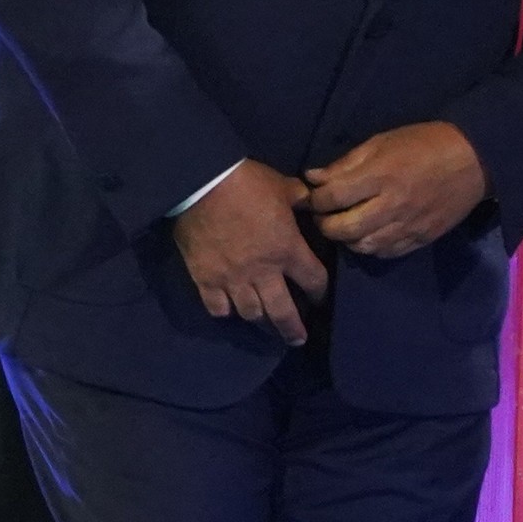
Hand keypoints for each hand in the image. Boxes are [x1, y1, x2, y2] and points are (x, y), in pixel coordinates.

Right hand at [172, 162, 327, 345]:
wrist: (203, 182)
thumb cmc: (248, 182)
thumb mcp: (284, 186)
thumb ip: (300, 197)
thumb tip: (312, 199)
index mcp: (287, 249)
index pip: (313, 280)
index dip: (320, 291)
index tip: (320, 297)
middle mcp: (263, 272)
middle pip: (282, 312)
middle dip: (292, 328)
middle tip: (298, 339)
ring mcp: (233, 280)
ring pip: (251, 314)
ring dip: (261, 321)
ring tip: (265, 324)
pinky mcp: (206, 280)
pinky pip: (217, 307)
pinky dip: (225, 311)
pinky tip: (229, 310)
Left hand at [306, 123, 490, 259]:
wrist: (473, 160)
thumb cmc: (424, 143)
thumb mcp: (382, 141)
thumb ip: (347, 162)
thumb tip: (313, 178)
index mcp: (380, 175)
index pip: (334, 197)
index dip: (316, 200)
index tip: (312, 197)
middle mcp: (391, 205)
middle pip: (344, 228)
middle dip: (325, 225)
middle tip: (324, 216)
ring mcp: (407, 226)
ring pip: (363, 246)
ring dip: (346, 239)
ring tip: (345, 226)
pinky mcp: (420, 239)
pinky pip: (386, 253)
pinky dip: (371, 247)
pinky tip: (368, 235)